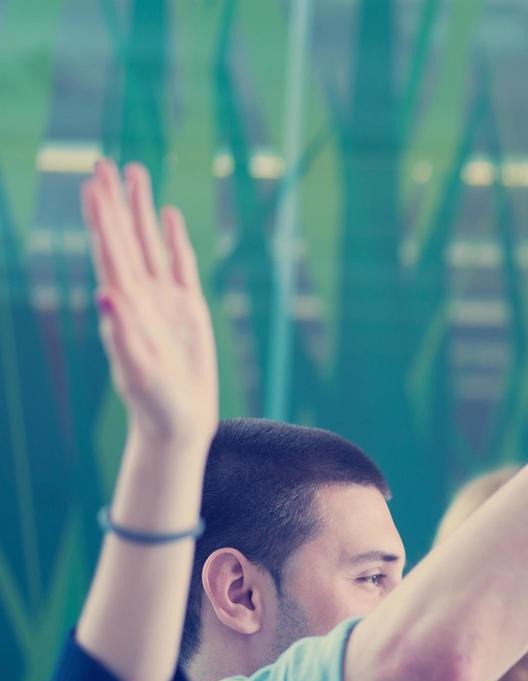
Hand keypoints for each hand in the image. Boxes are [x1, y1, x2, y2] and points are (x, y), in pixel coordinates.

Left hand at [82, 160, 217, 448]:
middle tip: (103, 163)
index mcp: (126, 307)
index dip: (102, 219)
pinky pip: (180, 265)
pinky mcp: (189, 310)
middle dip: (114, 202)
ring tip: (134, 172)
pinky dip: (174, 238)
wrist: (177, 423)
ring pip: (151, 244)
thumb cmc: (154, 405)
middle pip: (125, 239)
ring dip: (141, 209)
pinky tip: (168, 215)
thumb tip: (105, 294)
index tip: (92, 186)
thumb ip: (121, 334)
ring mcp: (165, 301)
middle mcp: (141, 297)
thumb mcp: (138, 372)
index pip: (111, 253)